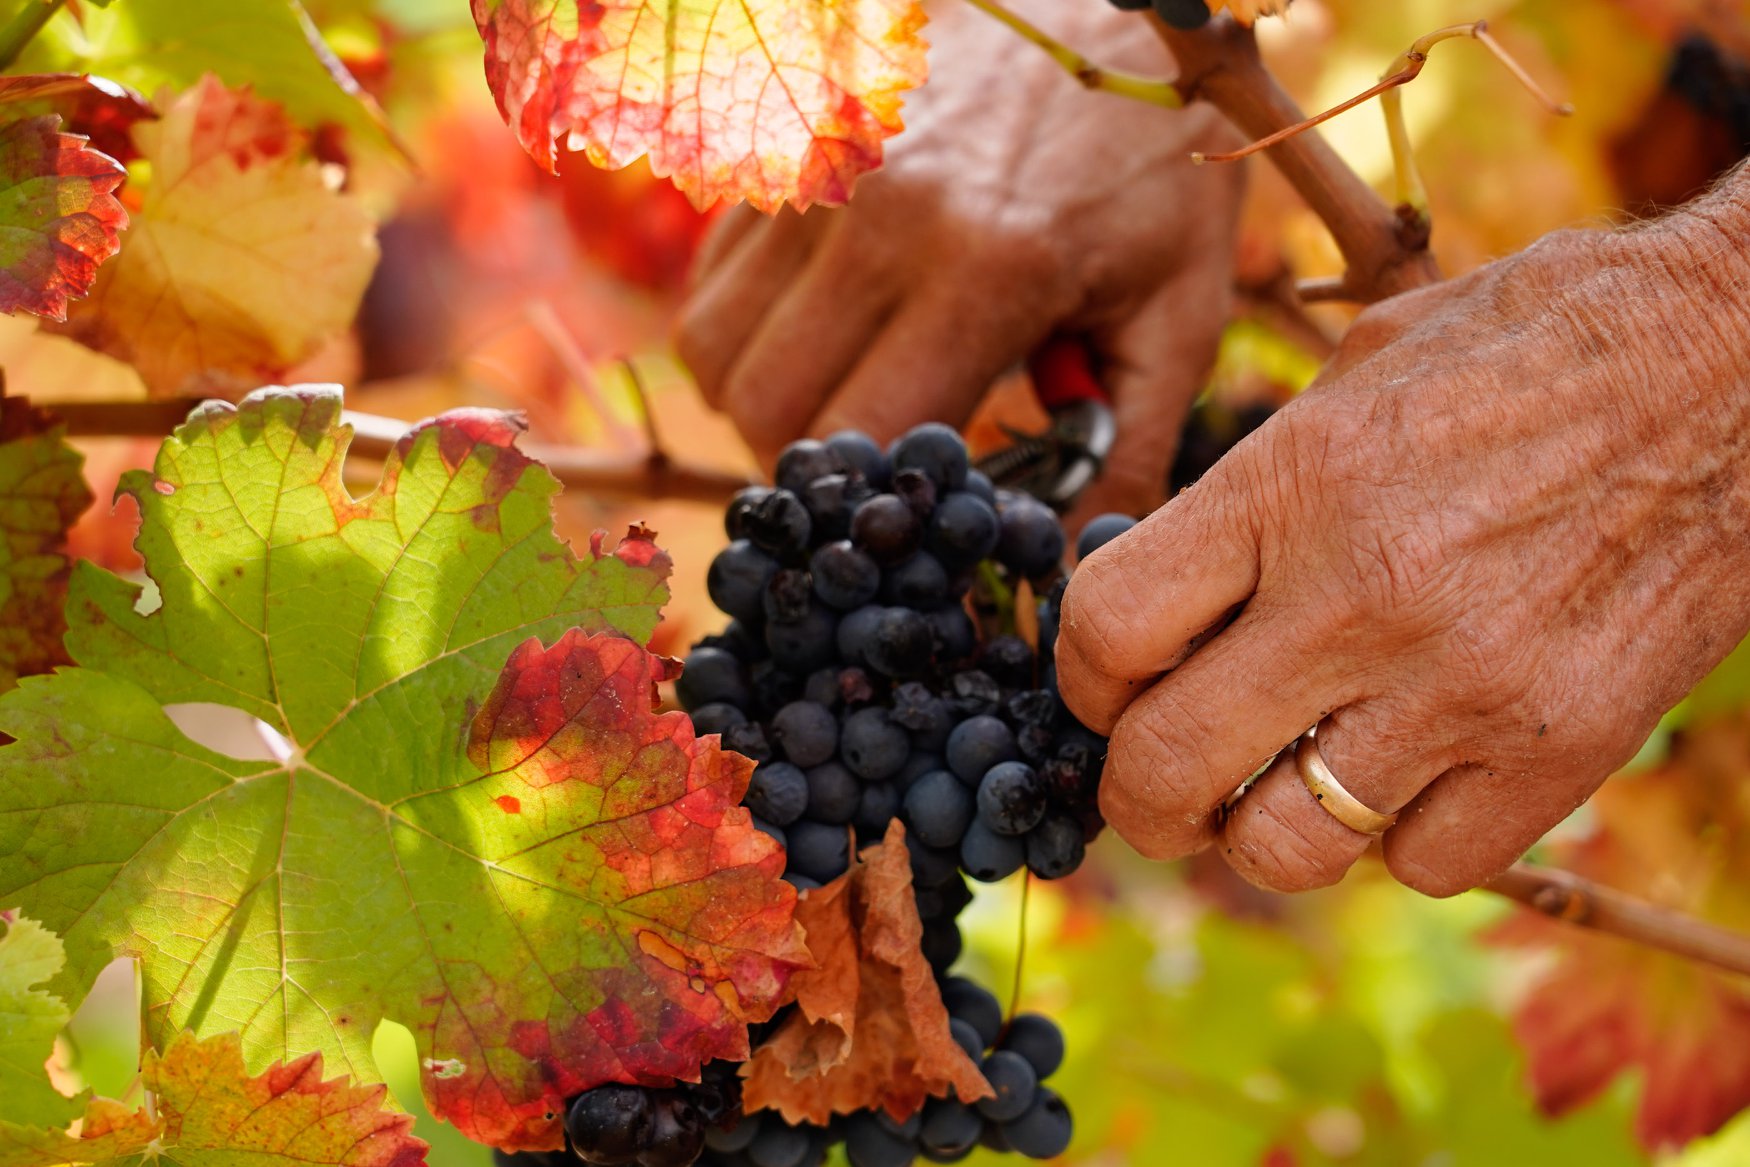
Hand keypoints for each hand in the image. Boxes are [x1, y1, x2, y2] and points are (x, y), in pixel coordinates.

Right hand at [675, 0, 1241, 516]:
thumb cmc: (1150, 160)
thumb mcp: (1177, 305)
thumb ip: (1129, 444)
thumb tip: (1071, 567)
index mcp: (987, 266)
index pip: (863, 442)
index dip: (875, 507)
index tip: (911, 517)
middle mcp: (878, 217)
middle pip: (765, 409)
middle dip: (813, 470)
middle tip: (873, 471)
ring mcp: (815, 169)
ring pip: (711, 351)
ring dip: (761, 405)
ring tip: (839, 403)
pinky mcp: (778, 141)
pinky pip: (707, 279)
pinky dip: (742, 332)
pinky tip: (818, 329)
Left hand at [1057, 182, 1749, 895]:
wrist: (1743, 360)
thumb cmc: (1540, 340)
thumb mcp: (1363, 368)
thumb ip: (1254, 487)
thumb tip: (1173, 584)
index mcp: (1295, 484)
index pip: (1108, 631)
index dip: (1080, 675)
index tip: (1105, 680)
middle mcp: (1366, 596)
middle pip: (1166, 769)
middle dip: (1134, 796)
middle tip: (1151, 784)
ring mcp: (1469, 686)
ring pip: (1283, 849)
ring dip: (1256, 830)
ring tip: (1277, 782)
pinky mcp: (1567, 748)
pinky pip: (1419, 864)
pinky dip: (1390, 839)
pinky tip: (1405, 772)